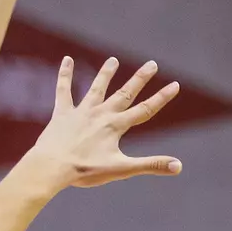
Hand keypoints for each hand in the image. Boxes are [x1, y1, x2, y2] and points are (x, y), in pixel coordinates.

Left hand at [21, 57, 182, 191]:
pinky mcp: (62, 113)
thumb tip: (179, 166)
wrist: (52, 166)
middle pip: (124, 93)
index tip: (174, 84)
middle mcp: (101, 114)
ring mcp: (81, 111)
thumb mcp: (122, 169)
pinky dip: (65, 75)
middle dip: (140, 78)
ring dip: (106, 74)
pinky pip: (64, 90)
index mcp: (116, 126)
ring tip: (113, 60)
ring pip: (96, 88)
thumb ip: (151, 165)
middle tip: (152, 64)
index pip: (145, 110)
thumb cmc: (86, 170)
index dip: (161, 98)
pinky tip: (67, 60)